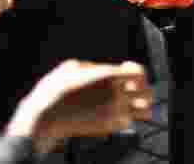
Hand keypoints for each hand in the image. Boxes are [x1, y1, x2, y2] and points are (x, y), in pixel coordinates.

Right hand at [7, 60, 152, 154]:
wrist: (45, 117)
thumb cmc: (53, 90)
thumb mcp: (69, 67)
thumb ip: (87, 65)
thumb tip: (93, 67)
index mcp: (108, 76)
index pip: (139, 73)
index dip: (136, 71)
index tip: (126, 70)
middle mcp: (115, 94)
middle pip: (148, 93)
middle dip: (143, 90)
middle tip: (132, 89)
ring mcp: (113, 112)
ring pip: (143, 111)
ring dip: (138, 106)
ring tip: (128, 104)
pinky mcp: (107, 127)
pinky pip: (128, 122)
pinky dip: (125, 117)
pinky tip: (114, 113)